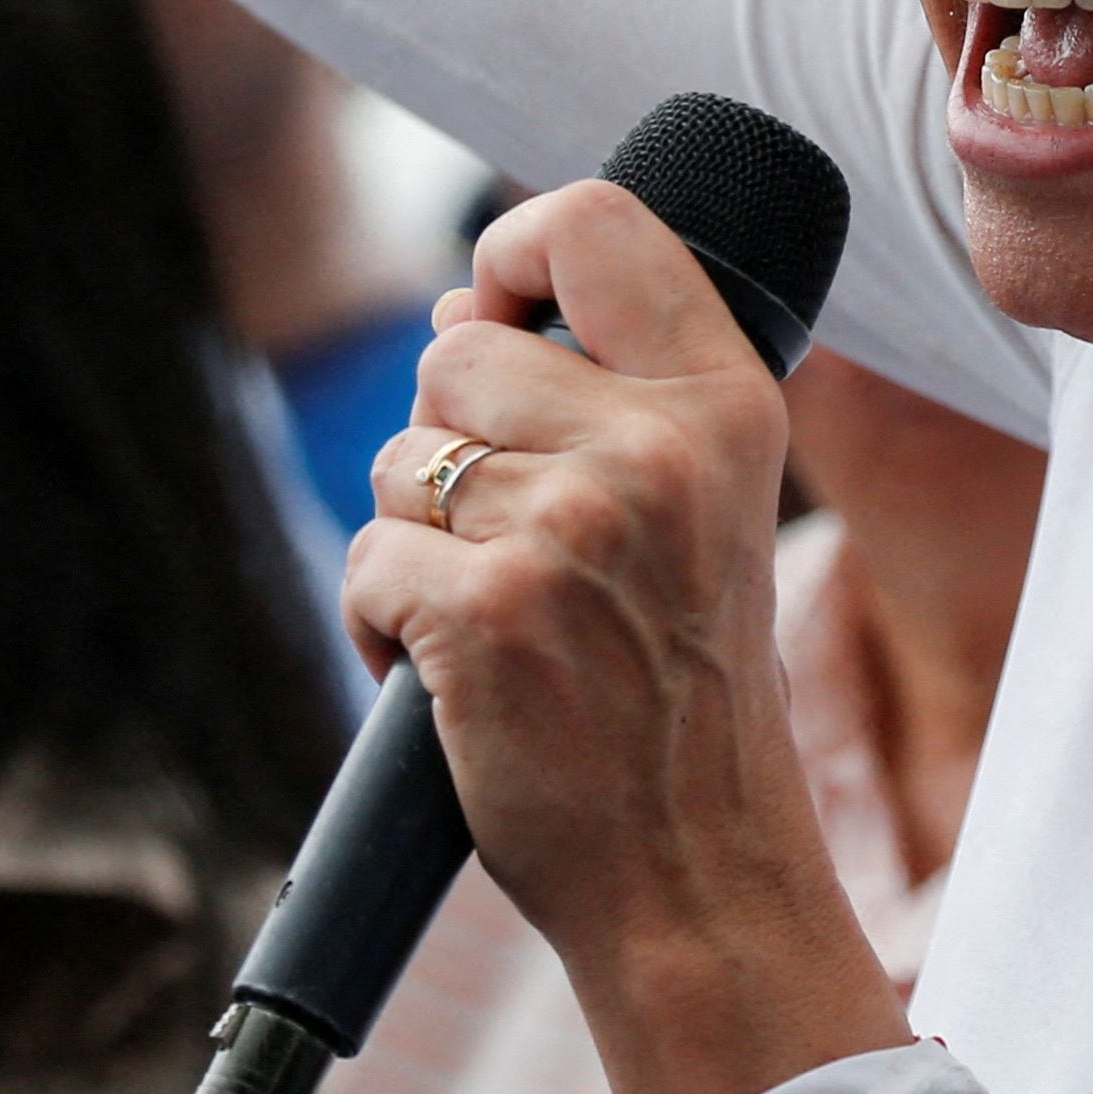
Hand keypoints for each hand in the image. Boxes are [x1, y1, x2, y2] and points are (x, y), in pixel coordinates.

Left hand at [349, 181, 904, 1093]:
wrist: (696, 867)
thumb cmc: (682, 689)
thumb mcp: (705, 507)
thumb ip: (613, 393)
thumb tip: (462, 305)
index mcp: (726, 403)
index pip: (598, 226)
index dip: (514, 247)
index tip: (496, 306)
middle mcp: (655, 449)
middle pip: (456, 355)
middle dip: (448, 445)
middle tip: (518, 544)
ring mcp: (568, 528)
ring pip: (398, 462)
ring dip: (413, 544)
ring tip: (499, 619)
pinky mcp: (483, 613)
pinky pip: (366, 559)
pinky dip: (380, 624)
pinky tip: (455, 678)